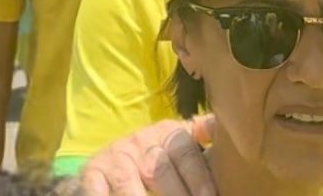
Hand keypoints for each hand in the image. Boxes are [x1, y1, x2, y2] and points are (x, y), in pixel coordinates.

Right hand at [81, 117, 216, 195]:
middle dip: (177, 195)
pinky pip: (97, 188)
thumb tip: (229, 132)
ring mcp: (116, 157)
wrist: (109, 162)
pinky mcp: (94, 173)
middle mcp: (141, 141)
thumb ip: (200, 139)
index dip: (198, 177)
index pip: (185, 152)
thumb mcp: (176, 146)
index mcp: (167, 134)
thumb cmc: (155, 158)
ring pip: (128, 181)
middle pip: (160, 169)